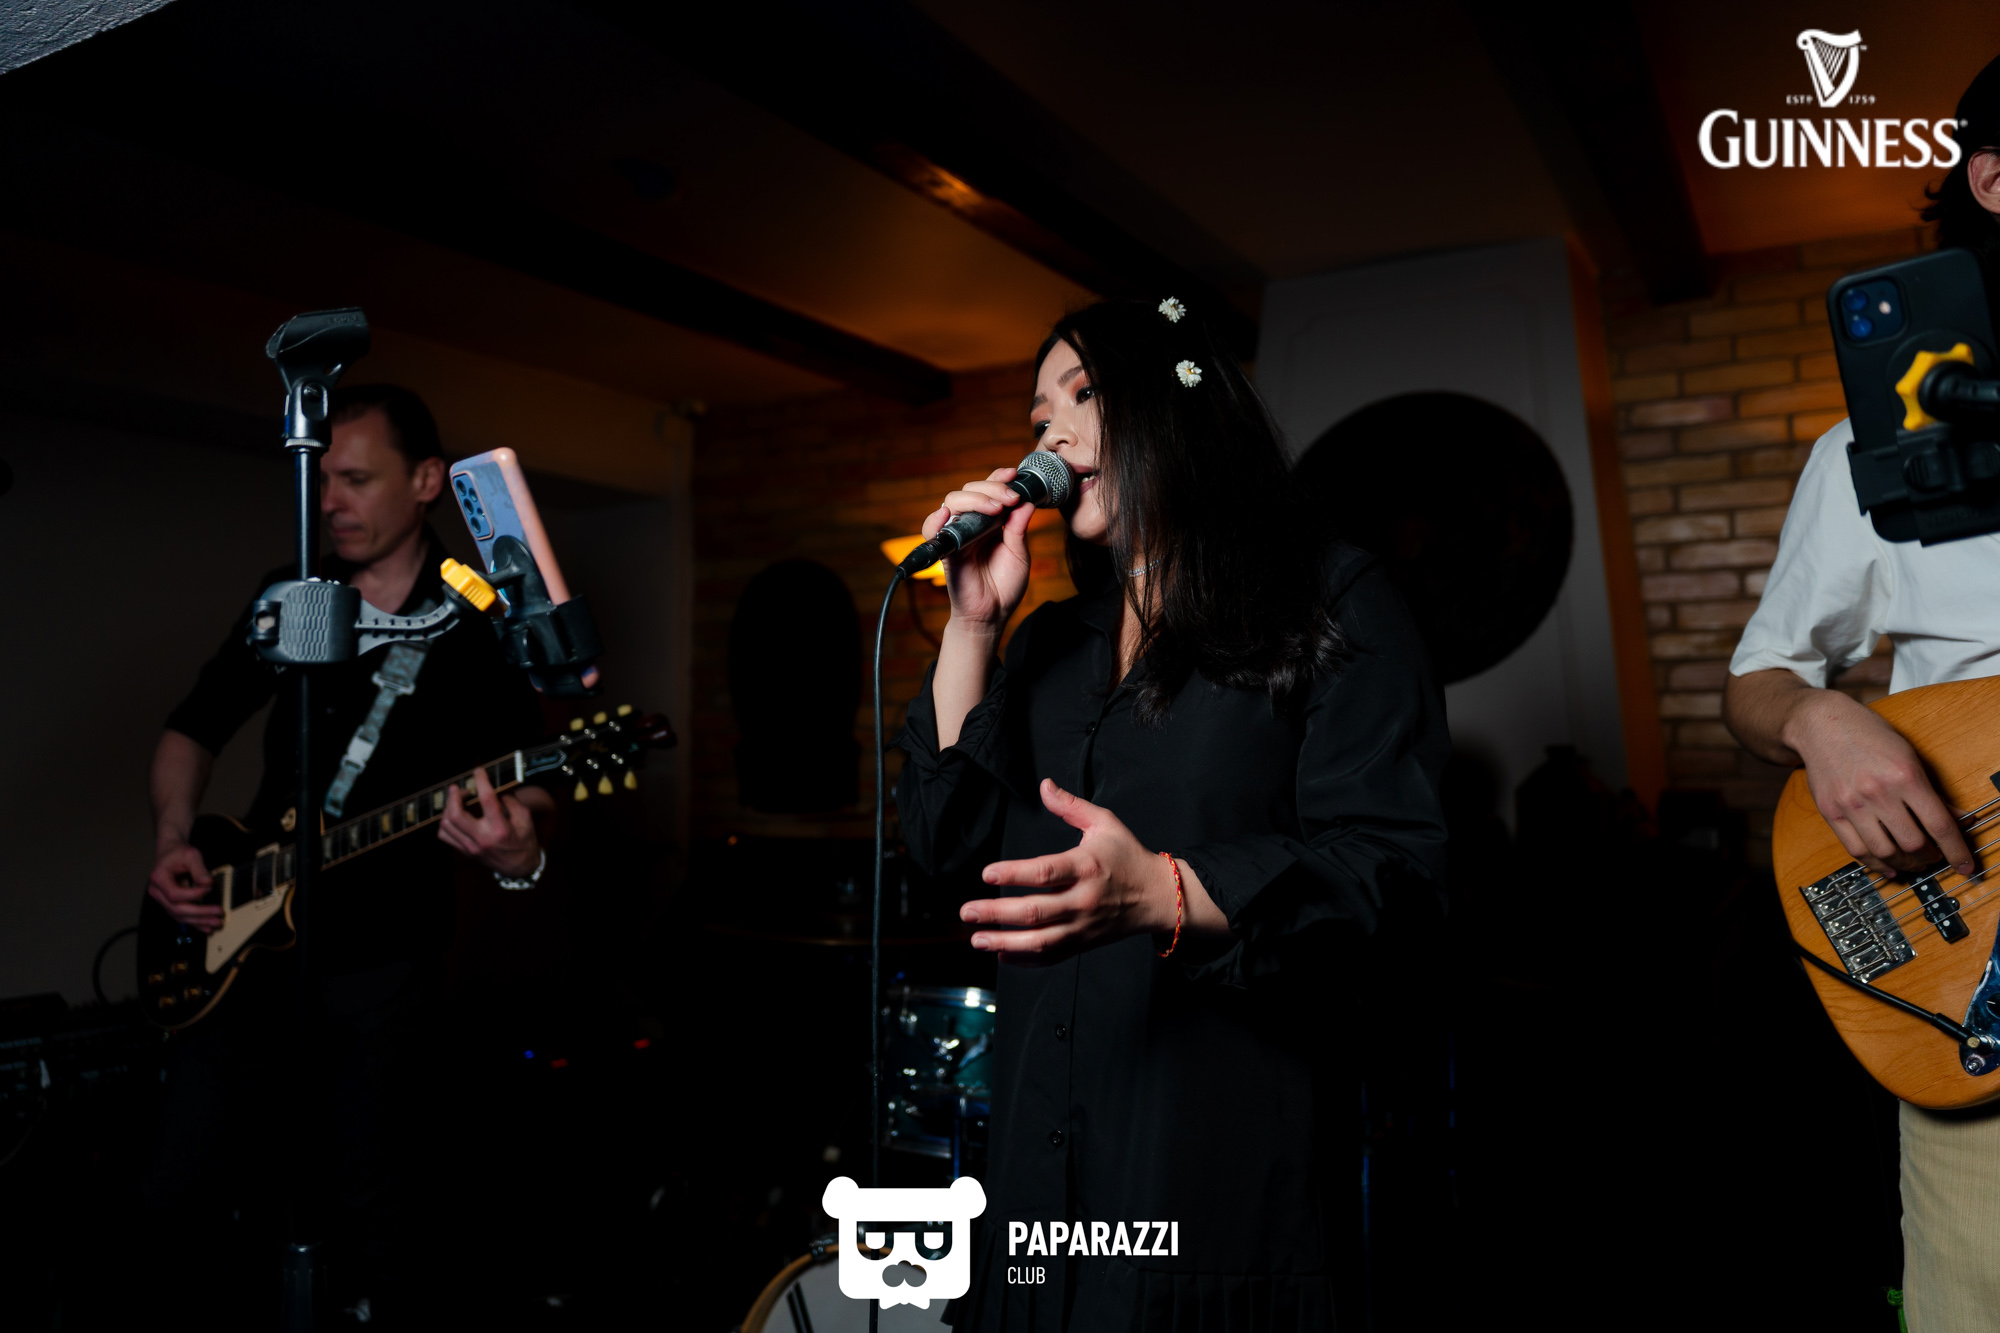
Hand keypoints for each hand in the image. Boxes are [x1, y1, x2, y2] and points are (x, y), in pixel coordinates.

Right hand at [148, 842, 219, 932]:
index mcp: (159, 878)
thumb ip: (199, 869)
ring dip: (199, 921)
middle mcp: (157, 892)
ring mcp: (162, 900)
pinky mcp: (170, 904)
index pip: (175, 894)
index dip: (193, 895)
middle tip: (218, 912)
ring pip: (179, 916)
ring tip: (216, 923)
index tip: (208, 889)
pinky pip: (181, 916)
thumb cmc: (179, 853)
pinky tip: (206, 927)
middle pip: (177, 909)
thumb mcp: (191, 855)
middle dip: (199, 913)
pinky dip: (195, 922)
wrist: (171, 853)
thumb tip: (207, 883)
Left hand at [439, 766, 542, 877]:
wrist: (519, 868)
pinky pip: (445, 835)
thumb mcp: (525, 819)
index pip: (487, 799)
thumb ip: (510, 800)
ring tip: (457, 801)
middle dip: (454, 796)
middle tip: (460, 789)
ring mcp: (471, 847)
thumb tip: (495, 785)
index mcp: (500, 829)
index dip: (481, 781)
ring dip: (448, 808)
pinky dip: (445, 822)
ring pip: (446, 824)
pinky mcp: (465, 852)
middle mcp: (482, 839)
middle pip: (455, 814)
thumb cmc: (524, 841)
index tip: (478, 770)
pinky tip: (454, 815)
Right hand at [924, 467, 1035, 633]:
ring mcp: (957, 534)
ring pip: (953, 501)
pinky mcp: (945, 549)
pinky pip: (931, 529)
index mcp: (990, 521)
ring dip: (974, 499)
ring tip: (995, 508)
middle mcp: (972, 524)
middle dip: (991, 488)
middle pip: (971, 490)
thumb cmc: (1005, 586)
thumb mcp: (1019, 554)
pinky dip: (936, 520)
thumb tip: (1026, 502)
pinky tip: (949, 515)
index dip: (998, 479)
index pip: (990, 491)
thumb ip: (1018, 528)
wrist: (992, 614)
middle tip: (1010, 499)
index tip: (1014, 475)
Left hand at [960, 779, 1178, 963]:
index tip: (987, 874)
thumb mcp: (1105, 823)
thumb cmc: (1129, 856)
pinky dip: (1025, 960)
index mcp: (1087, 867)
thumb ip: (1071, 806)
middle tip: (967, 911)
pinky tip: (1001, 954)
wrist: (1157, 896)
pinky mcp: (1083, 943)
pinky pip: (1052, 957)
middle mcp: (1084, 900)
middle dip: (996, 913)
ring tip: (976, 939)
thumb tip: (1044, 786)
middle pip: (1035, 911)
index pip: (1045, 872)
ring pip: (1040, 941)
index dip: (1014, 873)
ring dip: (1005, 942)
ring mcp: (1083, 926)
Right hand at [1786, 689, 1974, 877]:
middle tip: (1935, 858)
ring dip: (1905, 864)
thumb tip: (1960, 819)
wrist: (1821, 725)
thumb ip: (1933, 792)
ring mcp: (1852, 804)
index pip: (1939, 825)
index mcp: (1905, 776)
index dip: (1956, 851)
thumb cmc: (1869, 736)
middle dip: (1930, 858)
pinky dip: (1875, 864)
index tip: (1965, 865)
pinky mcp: (1831, 812)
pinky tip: (1887, 866)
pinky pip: (1856, 849)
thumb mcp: (1909, 757)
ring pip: (1885, 852)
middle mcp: (1878, 792)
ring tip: (1913, 862)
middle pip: (1913, 843)